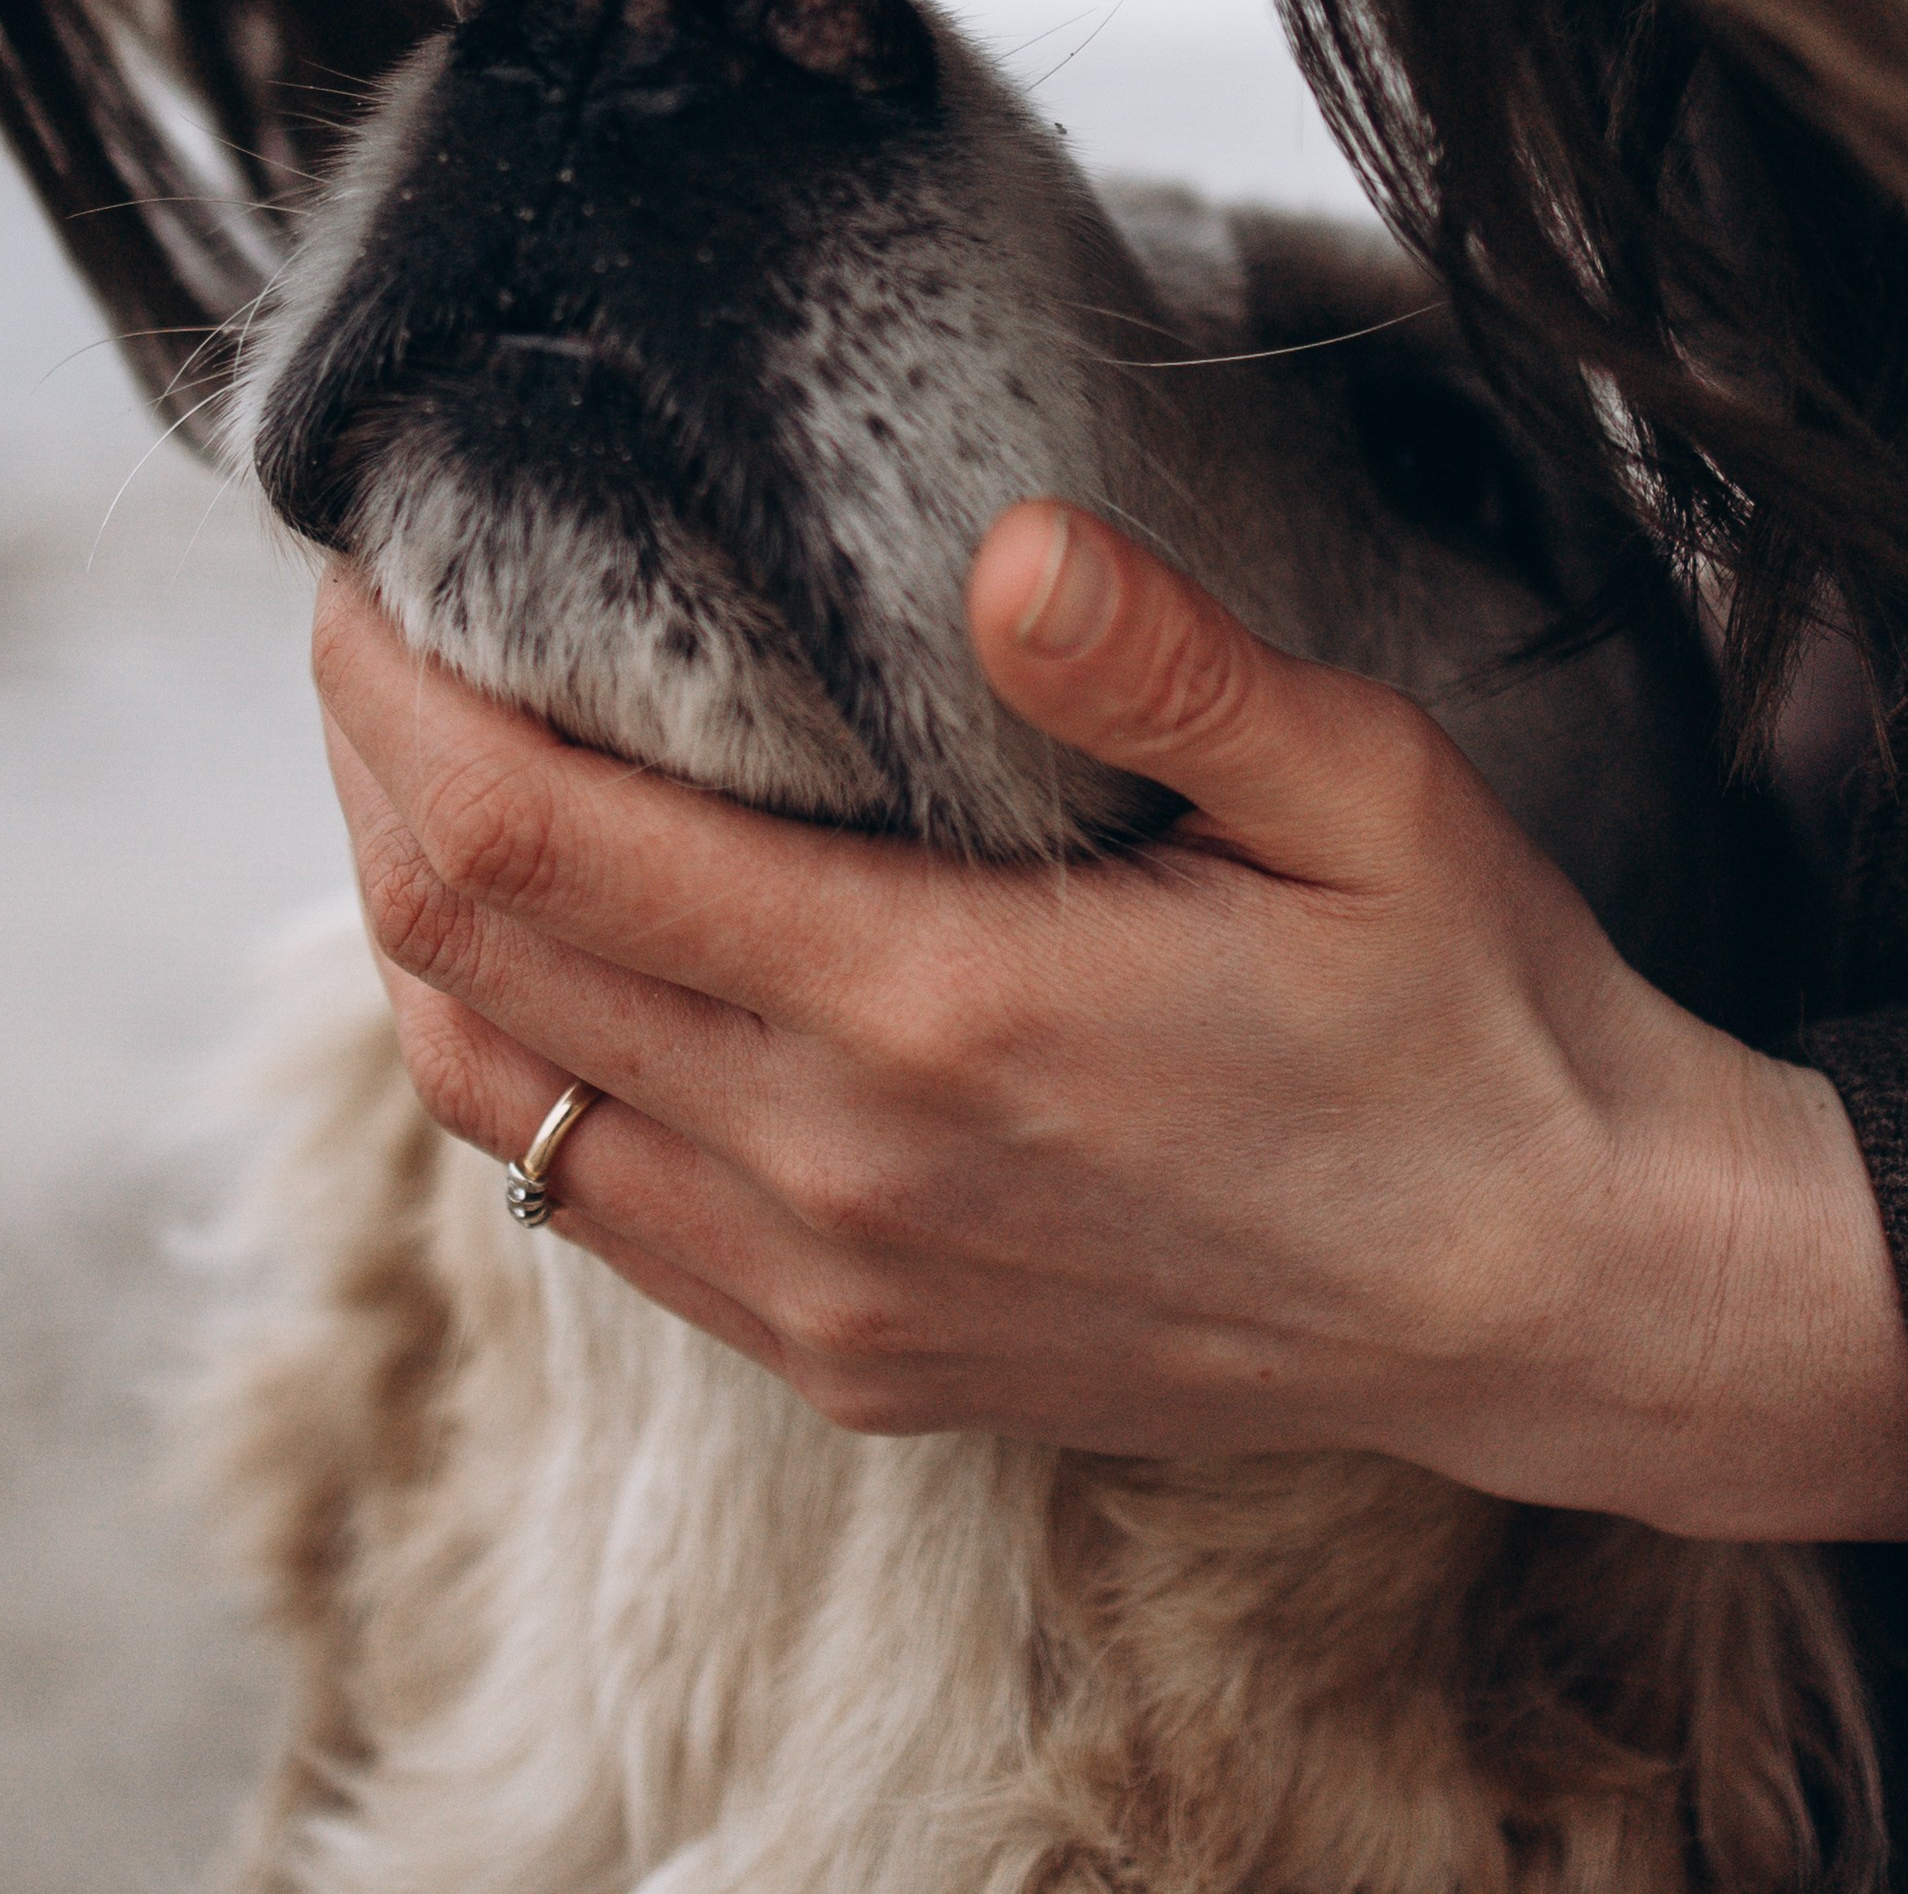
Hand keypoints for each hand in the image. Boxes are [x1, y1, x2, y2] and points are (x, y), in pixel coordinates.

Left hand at [313, 502, 1907, 1540]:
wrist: (1550, 1293)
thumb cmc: (1457, 1010)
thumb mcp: (1359, 788)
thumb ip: (1163, 662)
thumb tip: (1002, 544)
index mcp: (933, 1012)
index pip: (533, 846)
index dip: (395, 704)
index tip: (357, 583)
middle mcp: (835, 1174)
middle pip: (462, 966)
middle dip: (372, 780)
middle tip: (373, 639)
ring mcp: (828, 1293)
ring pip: (491, 1105)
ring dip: (421, 932)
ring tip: (430, 776)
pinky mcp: (852, 1362)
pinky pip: (592, 1208)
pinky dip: (517, 1066)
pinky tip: (560, 957)